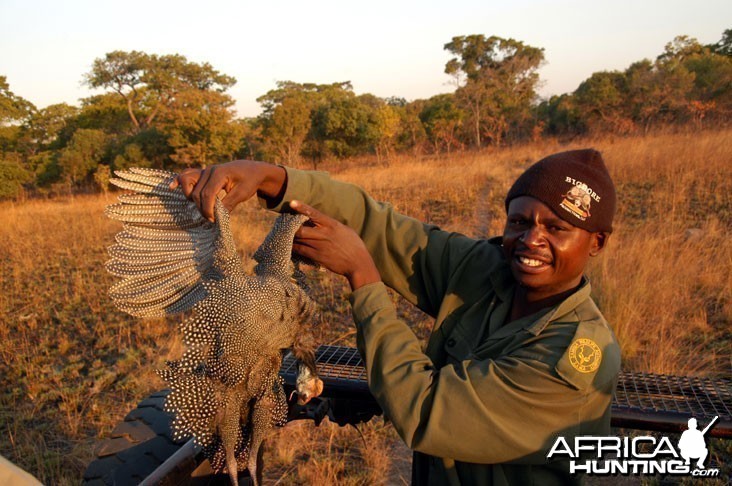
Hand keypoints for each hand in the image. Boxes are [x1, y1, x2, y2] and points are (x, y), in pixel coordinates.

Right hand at [169, 160, 285, 221]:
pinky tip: (171, 187)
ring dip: (191, 198)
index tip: (213, 221)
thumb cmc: (249, 181)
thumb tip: (217, 216)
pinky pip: (187, 174)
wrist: (252, 170)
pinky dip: (179, 181)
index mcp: (220, 173)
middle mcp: (209, 170)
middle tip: (212, 219)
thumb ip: (228, 204)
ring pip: (188, 184)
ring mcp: (205, 170)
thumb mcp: (242, 194)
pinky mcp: (203, 173)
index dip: (208, 209)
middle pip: (197, 193)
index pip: (207, 194)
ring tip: (202, 208)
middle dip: (202, 208)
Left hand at [291, 200, 380, 290]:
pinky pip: (301, 250)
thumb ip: (332, 225)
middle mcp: (324, 234)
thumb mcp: (345, 230)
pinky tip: (289, 246)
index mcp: (332, 225)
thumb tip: (323, 222)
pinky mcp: (317, 257)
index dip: (302, 207)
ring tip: (282, 234)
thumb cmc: (355, 246)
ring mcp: (319, 246)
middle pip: (301, 228)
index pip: (314, 213)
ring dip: (290, 237)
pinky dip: (294, 248)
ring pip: (299, 240)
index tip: (291, 202)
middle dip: (291, 226)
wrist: (358, 264)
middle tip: (284, 224)